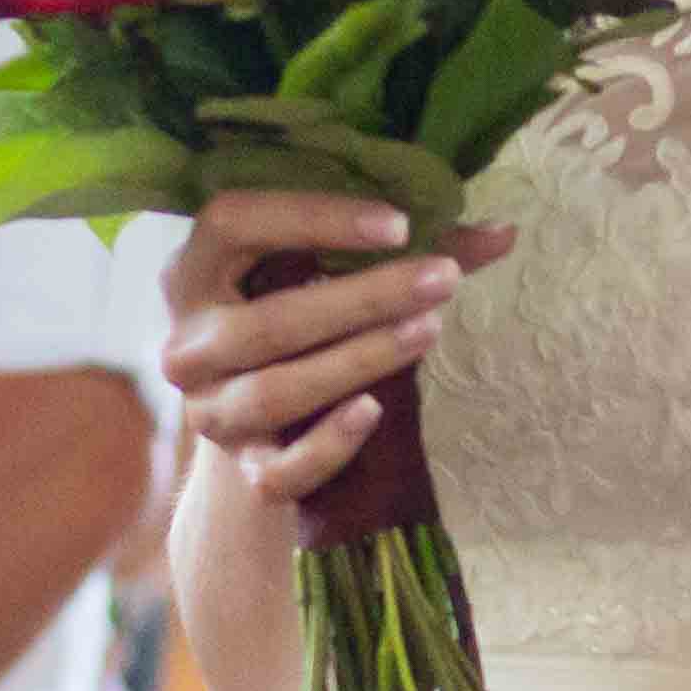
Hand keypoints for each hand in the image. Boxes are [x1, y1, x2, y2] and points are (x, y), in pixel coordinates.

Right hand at [159, 190, 513, 511]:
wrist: (262, 424)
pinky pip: (279, 471)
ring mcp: (207, 410)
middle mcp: (187, 342)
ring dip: (359, 361)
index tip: (400, 223)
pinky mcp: (240, 469)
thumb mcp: (332, 274)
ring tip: (428, 331)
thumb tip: (503, 234)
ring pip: (277, 393)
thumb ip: (406, 249)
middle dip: (364, 299)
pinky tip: (374, 411)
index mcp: (195, 268)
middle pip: (269, 321)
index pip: (233, 221)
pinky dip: (328, 445)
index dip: (314, 219)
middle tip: (442, 280)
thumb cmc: (299, 319)